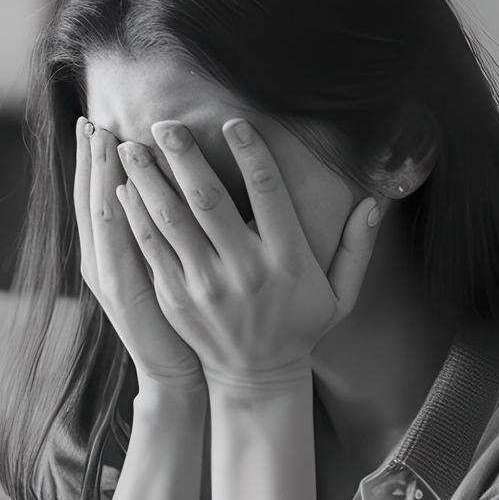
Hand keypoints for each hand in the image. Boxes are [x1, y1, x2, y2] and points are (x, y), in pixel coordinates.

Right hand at [73, 116, 203, 393]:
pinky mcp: (125, 297)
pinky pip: (117, 249)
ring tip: (100, 140)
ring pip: (99, 217)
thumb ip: (158, 226)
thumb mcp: (163, 262)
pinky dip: (116, 219)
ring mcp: (108, 278)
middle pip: (89, 199)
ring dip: (98, 177)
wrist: (175, 369)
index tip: (93, 121)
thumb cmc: (179, 312)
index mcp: (107, 251)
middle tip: (90, 120)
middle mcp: (99, 261)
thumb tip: (165, 179)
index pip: (95, 195)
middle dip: (89, 159)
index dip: (91, 160)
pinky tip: (118, 192)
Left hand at [114, 118, 380, 396]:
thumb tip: (376, 200)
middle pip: (209, 201)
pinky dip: (136, 217)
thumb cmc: (300, 326)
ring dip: (149, 180)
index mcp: (287, 261)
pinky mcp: (176, 298)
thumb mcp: (341, 294)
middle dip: (184, 157)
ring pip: (172, 221)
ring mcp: (205, 286)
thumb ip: (357, 247)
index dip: (251, 153)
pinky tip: (122, 189)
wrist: (256, 377)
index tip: (233, 122)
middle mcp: (244, 270)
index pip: (268, 193)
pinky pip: (152, 249)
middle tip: (164, 123)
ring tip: (130, 147)